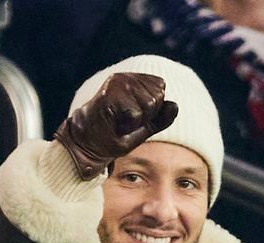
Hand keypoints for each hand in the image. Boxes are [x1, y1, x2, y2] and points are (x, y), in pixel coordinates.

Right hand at [55, 72, 177, 179]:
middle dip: (145, 116)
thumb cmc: (113, 137)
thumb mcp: (142, 129)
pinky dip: (128, 125)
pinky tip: (114, 123)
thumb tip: (175, 105)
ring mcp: (118, 82)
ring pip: (149, 104)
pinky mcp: (111, 92)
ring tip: (118, 122)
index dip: (151, 111)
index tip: (131, 118)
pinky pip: (137, 113)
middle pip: (157, 96)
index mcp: (134, 80)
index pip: (161, 89)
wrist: (88, 144)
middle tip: (124, 122)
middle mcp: (126, 77)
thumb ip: (160, 118)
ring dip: (136, 121)